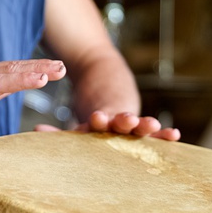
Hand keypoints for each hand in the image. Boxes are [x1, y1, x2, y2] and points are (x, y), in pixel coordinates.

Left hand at [35, 110, 180, 140]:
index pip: (97, 121)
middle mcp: (115, 119)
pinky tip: (175, 135)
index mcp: (98, 118)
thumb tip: (36, 132)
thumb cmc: (90, 107)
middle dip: (123, 121)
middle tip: (125, 120)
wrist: (107, 77)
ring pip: (137, 124)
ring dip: (143, 126)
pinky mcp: (141, 126)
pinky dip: (163, 134)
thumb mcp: (73, 118)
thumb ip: (59, 130)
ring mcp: (130, 123)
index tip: (97, 117)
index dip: (98, 119)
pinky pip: (153, 133)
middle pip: (120, 121)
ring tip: (152, 125)